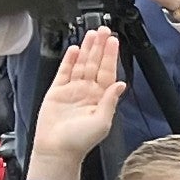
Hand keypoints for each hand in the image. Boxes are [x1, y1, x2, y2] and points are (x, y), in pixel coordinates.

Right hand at [32, 27, 124, 165]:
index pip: (109, 73)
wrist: (58, 148)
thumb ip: (111, 102)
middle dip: (100, 47)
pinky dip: (69, 60)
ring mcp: (73, 90)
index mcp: (101, 99)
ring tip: (92, 34)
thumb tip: (121, 85)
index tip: (115, 43)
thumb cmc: (81, 141)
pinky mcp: (58, 90)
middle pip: (96, 64)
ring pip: (81, 64)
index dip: (112, 57)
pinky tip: (75, 49)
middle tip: (105, 31)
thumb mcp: (103, 122)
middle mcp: (88, 92)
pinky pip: (64, 71)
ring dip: (87, 49)